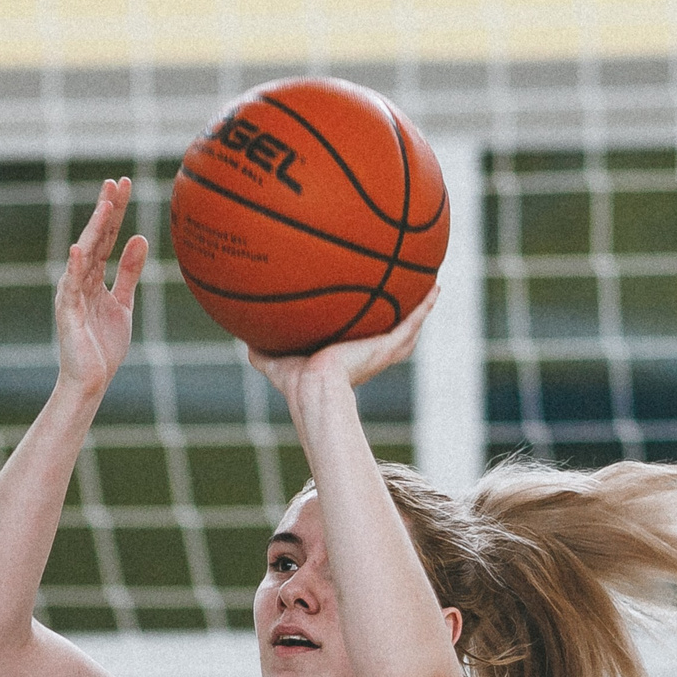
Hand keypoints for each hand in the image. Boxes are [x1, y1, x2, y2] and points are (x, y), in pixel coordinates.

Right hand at [55, 179, 147, 394]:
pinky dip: (74, 266)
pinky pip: (72, 286)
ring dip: (94, 231)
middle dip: (105, 210)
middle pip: (95, 238)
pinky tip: (79, 248)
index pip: (106, 236)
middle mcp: (80, 278)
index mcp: (94, 276)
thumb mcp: (123, 302)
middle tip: (116, 182)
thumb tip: (139, 238)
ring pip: (84, 255)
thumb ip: (129, 272)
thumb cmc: (104, 344)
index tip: (124, 183)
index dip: (115, 210)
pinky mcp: (69, 311)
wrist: (91, 380)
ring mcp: (72, 293)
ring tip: (105, 207)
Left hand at [248, 286, 438, 401]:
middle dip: (400, 316)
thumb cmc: (295, 382)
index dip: (367, 329)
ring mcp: (382, 350)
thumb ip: (259, 349)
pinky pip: (413, 320)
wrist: (314, 389)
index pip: (361, 341)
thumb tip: (240, 339)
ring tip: (433, 287)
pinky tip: (436, 287)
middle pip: (391, 332)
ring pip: (408, 326)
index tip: (370, 314)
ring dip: (421, 307)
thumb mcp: (273, 359)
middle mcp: (368, 354)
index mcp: (346, 358)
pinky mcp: (389, 345)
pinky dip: (426, 304)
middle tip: (410, 297)